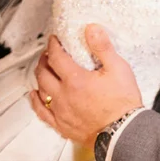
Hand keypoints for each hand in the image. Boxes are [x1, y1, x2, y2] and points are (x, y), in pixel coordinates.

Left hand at [31, 25, 142, 149]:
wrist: (123, 131)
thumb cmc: (123, 103)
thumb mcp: (118, 68)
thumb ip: (103, 47)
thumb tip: (92, 30)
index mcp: (76, 80)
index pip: (56, 57)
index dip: (53, 45)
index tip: (54, 40)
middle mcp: (64, 95)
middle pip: (44, 73)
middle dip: (43, 60)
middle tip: (48, 53)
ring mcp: (61, 112)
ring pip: (41, 91)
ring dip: (40, 77)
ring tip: (44, 70)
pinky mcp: (62, 125)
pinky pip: (42, 112)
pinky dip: (36, 102)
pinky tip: (35, 96)